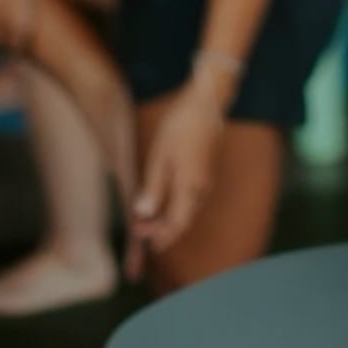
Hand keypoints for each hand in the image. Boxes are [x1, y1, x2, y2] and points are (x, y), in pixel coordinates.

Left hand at [131, 83, 223, 255]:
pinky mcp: (206, 168)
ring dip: (169, 217)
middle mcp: (202, 187)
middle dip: (163, 229)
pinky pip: (192, 196)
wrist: (206, 102)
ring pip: (188, 208)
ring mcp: (206, 178)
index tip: (145, 244)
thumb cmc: (181, 127)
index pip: (178, 224)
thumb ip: (154, 188)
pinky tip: (164, 198)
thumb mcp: (160, 157)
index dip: (162, 237)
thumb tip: (144, 215)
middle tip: (140, 231)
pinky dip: (177, 204)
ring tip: (148, 217)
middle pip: (184, 219)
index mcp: (190, 187)